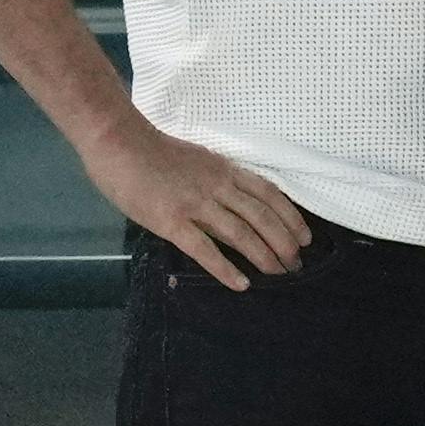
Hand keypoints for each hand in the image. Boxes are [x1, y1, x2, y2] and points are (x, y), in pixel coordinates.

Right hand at [84, 112, 308, 289]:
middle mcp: (218, 186)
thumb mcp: (198, 161)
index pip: (270, 195)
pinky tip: (240, 284)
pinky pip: (204, 249)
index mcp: (226, 170)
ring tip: (279, 274)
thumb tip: (233, 206)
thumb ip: (218, 182)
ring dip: (264, 256)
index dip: (291, 217)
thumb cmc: (153, 150)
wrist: (119, 141)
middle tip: (297, 265)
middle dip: (285, 243)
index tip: (305, 237)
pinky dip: (226, 268)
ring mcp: (196, 203)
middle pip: (262, 217)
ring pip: (241, 233)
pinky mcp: (172, 221)